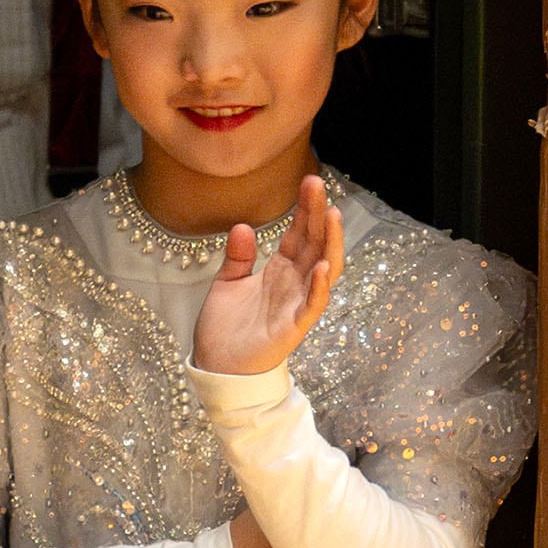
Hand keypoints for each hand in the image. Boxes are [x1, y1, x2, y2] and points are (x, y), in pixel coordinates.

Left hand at [190, 177, 341, 378]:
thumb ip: (238, 257)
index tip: (310, 180)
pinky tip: (323, 266)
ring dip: (330, 243)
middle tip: (317, 183)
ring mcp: (297, 304)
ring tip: (332, 215)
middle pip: (314, 243)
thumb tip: (243, 226)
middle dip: (318, 213)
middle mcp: (295, 284)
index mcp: (281, 270)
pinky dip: (320, 287)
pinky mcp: (294, 327)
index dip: (306, 208)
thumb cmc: (225, 329)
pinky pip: (313, 305)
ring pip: (323, 269)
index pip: (300, 233)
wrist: (216, 367)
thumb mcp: (227, 283)